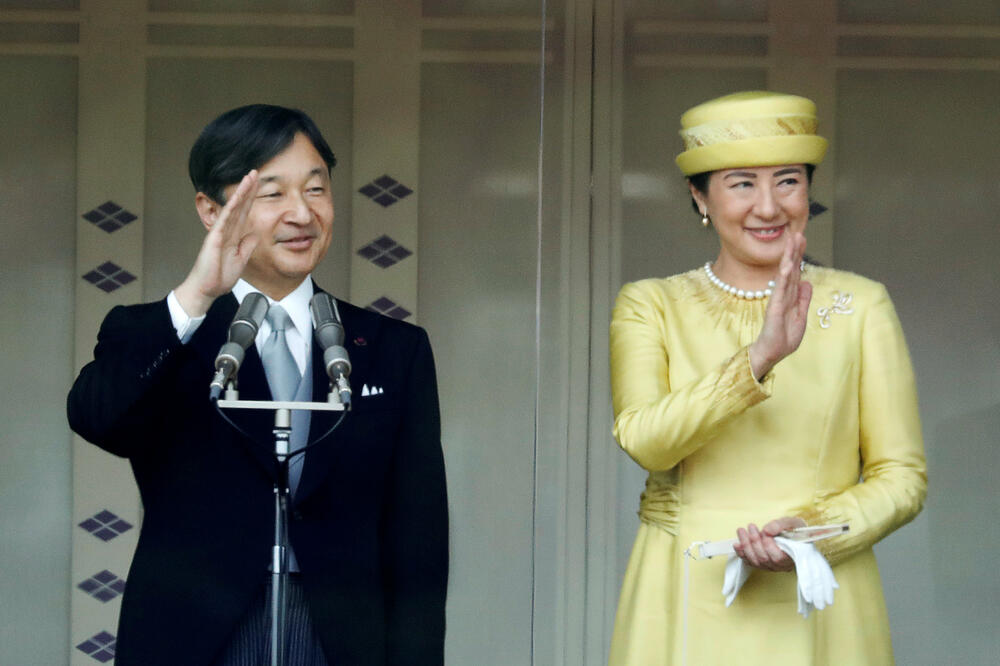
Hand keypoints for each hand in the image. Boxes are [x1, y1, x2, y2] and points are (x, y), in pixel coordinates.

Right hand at [174, 171, 259, 316]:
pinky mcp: (214, 238)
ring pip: (232, 207)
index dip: (252, 198)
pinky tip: (238, 196)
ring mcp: (220, 232)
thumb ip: (247, 246)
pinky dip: (231, 207)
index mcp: (233, 235)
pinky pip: (224, 219)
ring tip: (249, 177)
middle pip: (240, 205)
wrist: (207, 289)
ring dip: (241, 192)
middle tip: (255, 172)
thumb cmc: (219, 276)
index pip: (245, 212)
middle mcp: (226, 230)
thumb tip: (255, 234)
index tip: (259, 184)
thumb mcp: (241, 259)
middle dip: (248, 189)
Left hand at [733, 516, 805, 571]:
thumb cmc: (795, 530)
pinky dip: (742, 553)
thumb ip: (780, 525)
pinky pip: (750, 562)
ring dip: (746, 545)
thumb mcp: (792, 523)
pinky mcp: (763, 564)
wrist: (795, 535)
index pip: (777, 557)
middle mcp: (781, 565)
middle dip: (754, 541)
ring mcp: (771, 566)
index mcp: (792, 557)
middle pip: (763, 558)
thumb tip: (767, 530)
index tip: (765, 530)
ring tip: (741, 531)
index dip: (768, 544)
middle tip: (751, 526)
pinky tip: (737, 544)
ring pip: (755, 561)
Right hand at [748, 232, 811, 378]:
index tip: (801, 240)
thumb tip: (807, 282)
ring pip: (785, 275)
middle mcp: (783, 294)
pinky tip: (785, 265)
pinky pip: (780, 289)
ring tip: (792, 242)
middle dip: (794, 251)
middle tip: (798, 233)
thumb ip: (803, 300)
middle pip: (790, 269)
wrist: (772, 353)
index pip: (795, 272)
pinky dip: (782, 277)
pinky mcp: (775, 307)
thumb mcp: (800, 317)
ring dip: (789, 258)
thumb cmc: (784, 338)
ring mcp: (778, 299)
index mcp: (790, 296)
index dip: (799, 256)